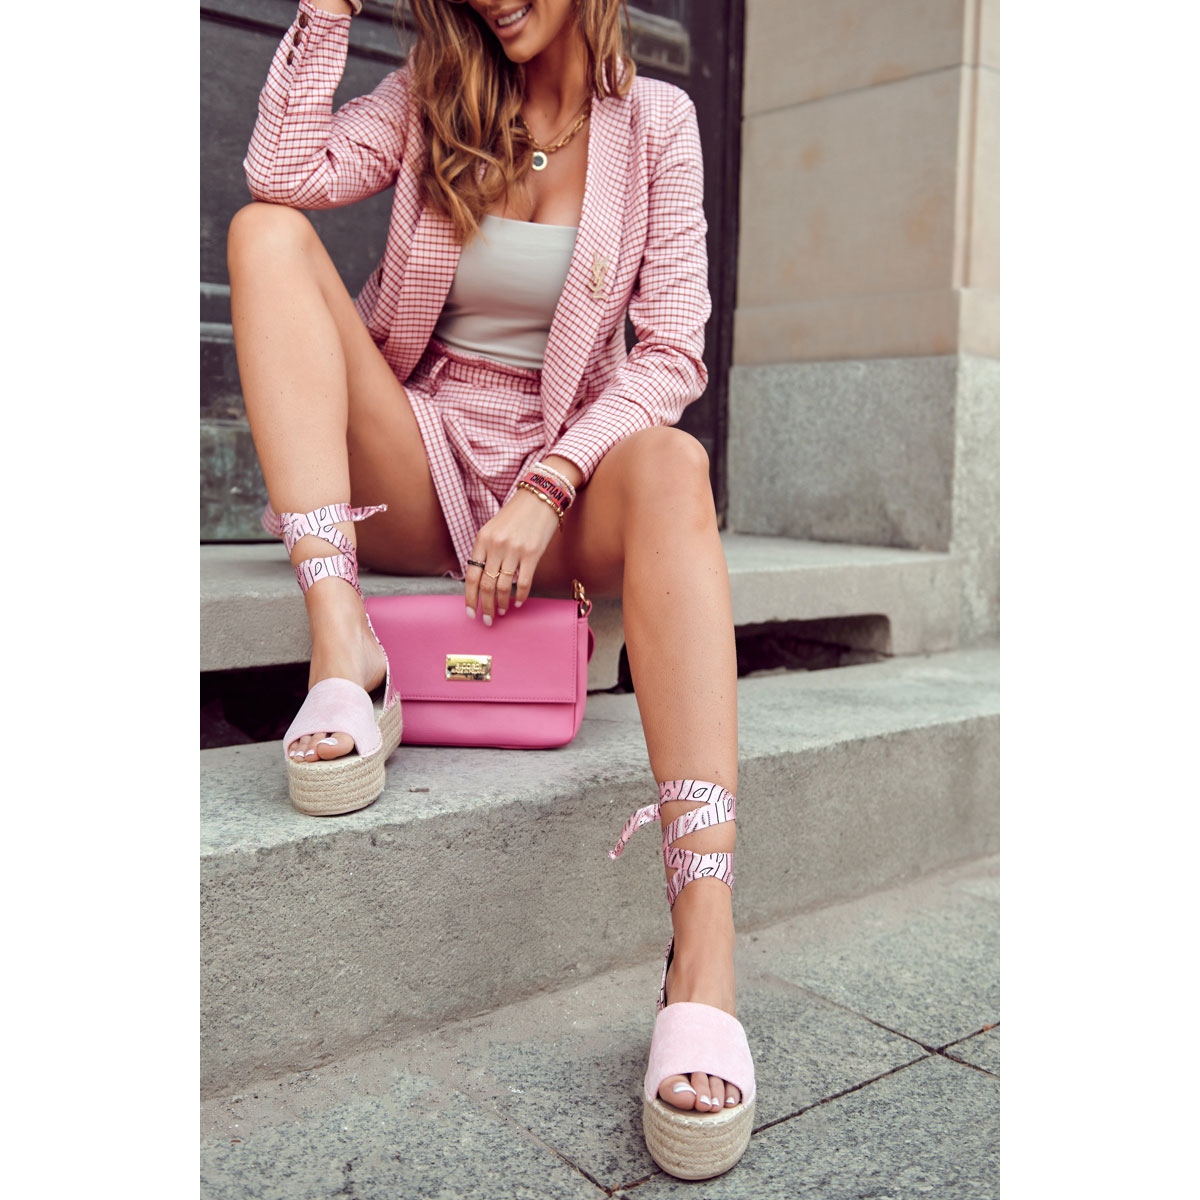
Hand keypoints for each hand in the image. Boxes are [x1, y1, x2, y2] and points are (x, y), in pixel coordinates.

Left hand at [464, 488, 561, 623]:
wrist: (540, 496)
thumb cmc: (516, 514)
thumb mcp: (493, 528)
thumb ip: (486, 551)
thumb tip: (481, 579)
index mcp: (482, 539)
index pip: (471, 575)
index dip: (470, 597)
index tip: (470, 612)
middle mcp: (496, 545)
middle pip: (486, 585)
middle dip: (485, 606)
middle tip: (487, 619)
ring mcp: (514, 550)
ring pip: (503, 586)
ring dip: (501, 603)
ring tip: (502, 611)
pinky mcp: (532, 554)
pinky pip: (523, 582)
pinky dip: (520, 596)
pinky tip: (519, 602)